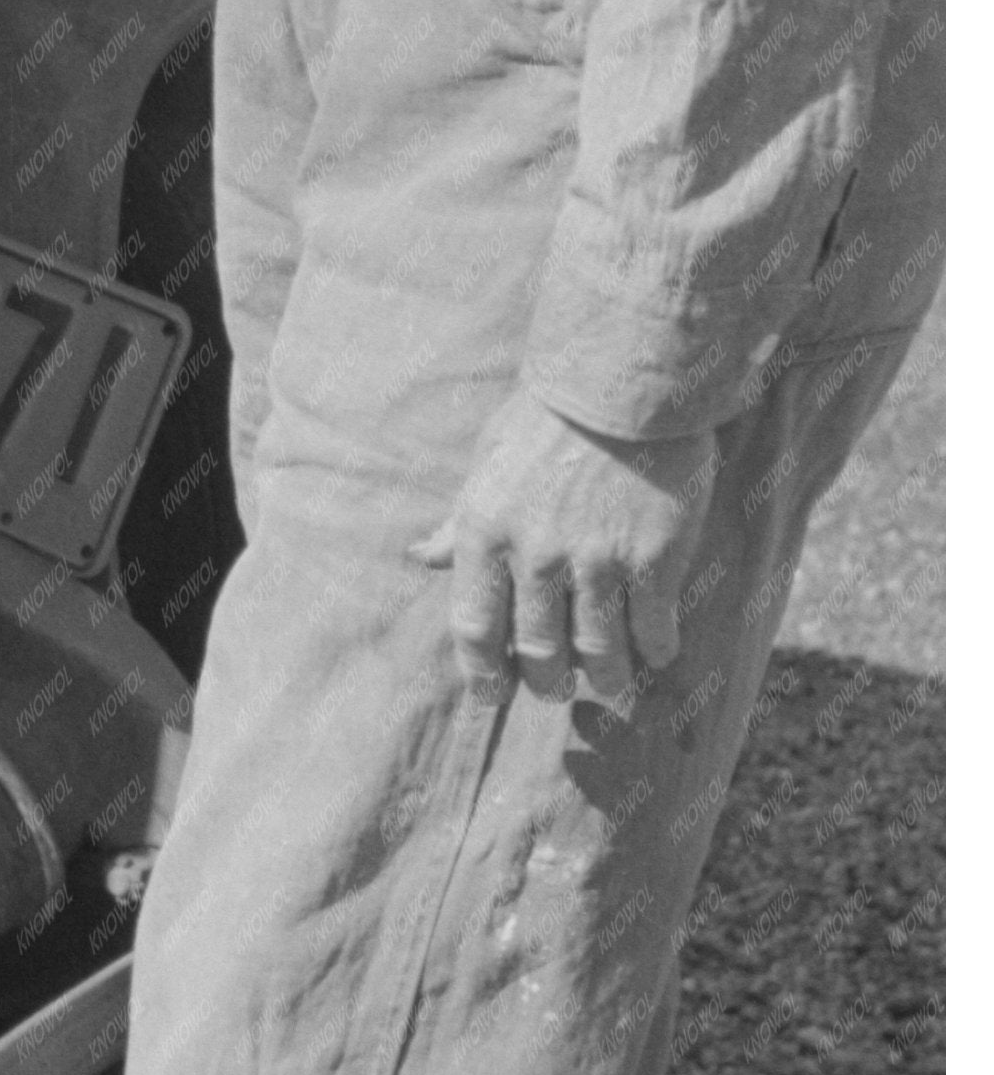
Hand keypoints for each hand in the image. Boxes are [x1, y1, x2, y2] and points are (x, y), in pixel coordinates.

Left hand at [410, 382, 719, 707]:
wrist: (622, 381)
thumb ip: (457, 521)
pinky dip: (654, 651)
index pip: (473, 629)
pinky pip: (651, 630)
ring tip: (613, 683)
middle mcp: (534, 554)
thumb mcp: (487, 463)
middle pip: (537, 652)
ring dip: (606, 679)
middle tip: (557, 688)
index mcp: (484, 532)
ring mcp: (595, 560)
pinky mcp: (651, 559)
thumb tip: (420, 556)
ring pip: (598, 653)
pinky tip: (655, 650)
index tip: (494, 693)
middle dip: (547, 683)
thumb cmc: (547, 419)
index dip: (482, 674)